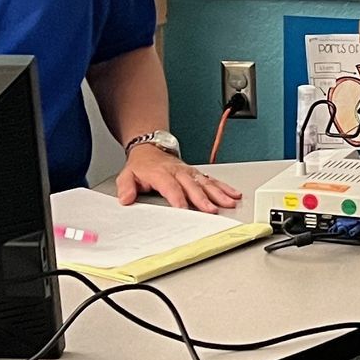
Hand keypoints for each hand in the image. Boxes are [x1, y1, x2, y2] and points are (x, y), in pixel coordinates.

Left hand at [116, 142, 242, 211]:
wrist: (150, 149)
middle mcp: (177, 172)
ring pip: (205, 182)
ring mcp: (189, 172)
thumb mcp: (127, 175)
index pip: (170, 187)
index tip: (184, 209)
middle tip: (211, 210)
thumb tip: (125, 199)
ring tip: (228, 203)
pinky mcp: (196, 174)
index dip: (177, 198)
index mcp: (160, 173)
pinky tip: (234, 194)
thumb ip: (126, 187)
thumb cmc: (141, 166)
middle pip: (192, 185)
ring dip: (218, 193)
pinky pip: (212, 180)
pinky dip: (224, 187)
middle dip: (203, 198)